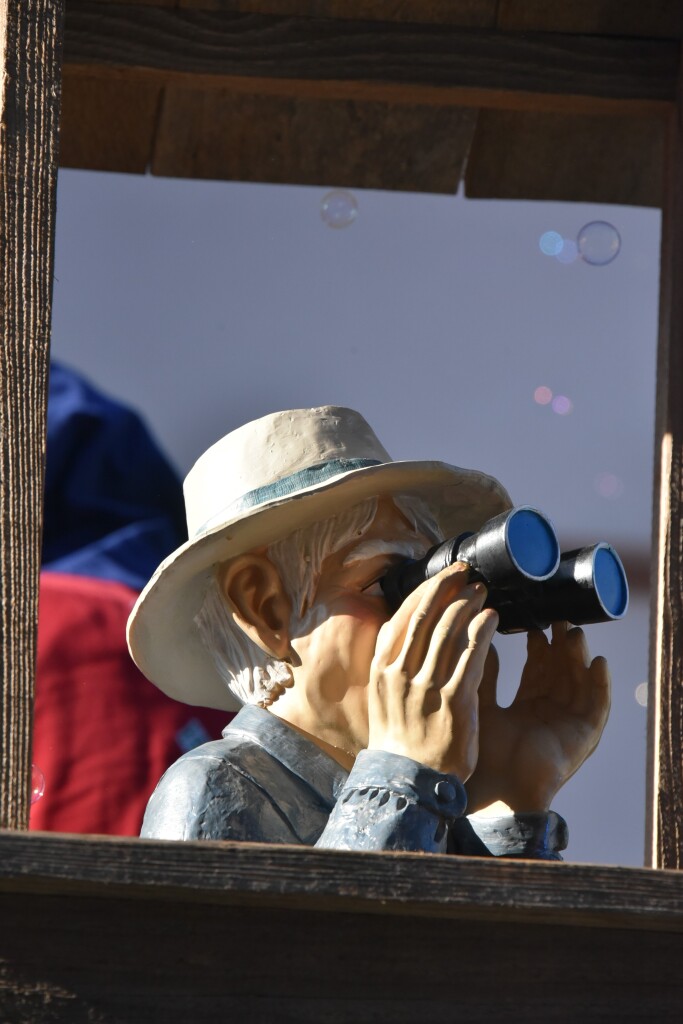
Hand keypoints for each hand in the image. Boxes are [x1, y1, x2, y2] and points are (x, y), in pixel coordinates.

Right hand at [367, 564, 498, 779]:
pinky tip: (493, 619)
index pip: (404, 615)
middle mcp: (401, 672)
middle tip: (468, 576)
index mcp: (382, 668)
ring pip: (449, 630)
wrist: (407, 783)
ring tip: (483, 593)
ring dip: (468, 605)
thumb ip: (391, 664)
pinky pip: (472, 656)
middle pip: (427, 615)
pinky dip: (482, 631)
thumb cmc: (399, 740)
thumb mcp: (382, 697)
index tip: (444, 576)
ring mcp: (427, 687)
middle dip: (450, 589)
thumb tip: (401, 630)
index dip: (427, 590)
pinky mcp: (454, 702)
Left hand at [465, 622, 610, 812]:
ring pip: (580, 682)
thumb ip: (483, 675)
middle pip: (561, 671)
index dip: (538, 645)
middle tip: (557, 617)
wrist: (494, 789)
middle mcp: (549, 713)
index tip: (534, 620)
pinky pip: (597, 707)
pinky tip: (598, 663)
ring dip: (580, 658)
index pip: (538, 669)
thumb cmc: (481, 754)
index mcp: (527, 706)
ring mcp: (567, 724)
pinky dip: (600, 685)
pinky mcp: (583, 737)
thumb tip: (482, 641)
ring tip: (575, 632)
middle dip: (561, 644)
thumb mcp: (478, 704)